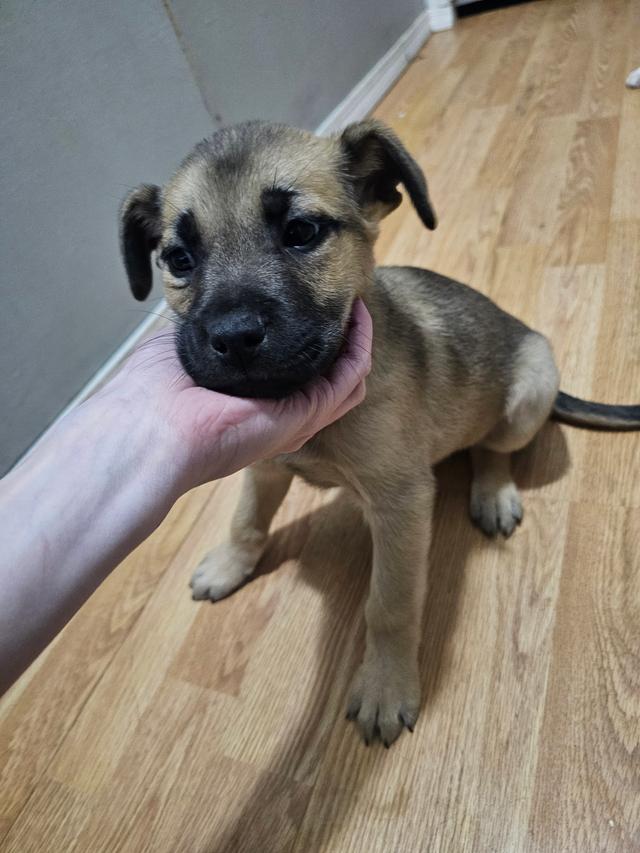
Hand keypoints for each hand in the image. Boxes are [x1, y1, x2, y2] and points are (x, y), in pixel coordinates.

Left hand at [103, 299, 372, 491]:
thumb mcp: (183, 343)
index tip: (309, 297)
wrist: (151, 426)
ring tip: (357, 305)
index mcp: (249, 397)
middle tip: (342, 301)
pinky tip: (357, 314)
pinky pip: (349, 376)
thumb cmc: (152, 389)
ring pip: (346, 376)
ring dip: (356, 339)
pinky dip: (359, 344)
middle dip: (338, 335)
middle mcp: (276, 409)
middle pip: (326, 374)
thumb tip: (218, 300)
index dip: (306, 333)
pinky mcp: (308, 414)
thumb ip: (212, 326)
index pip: (291, 367)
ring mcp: (296, 415)